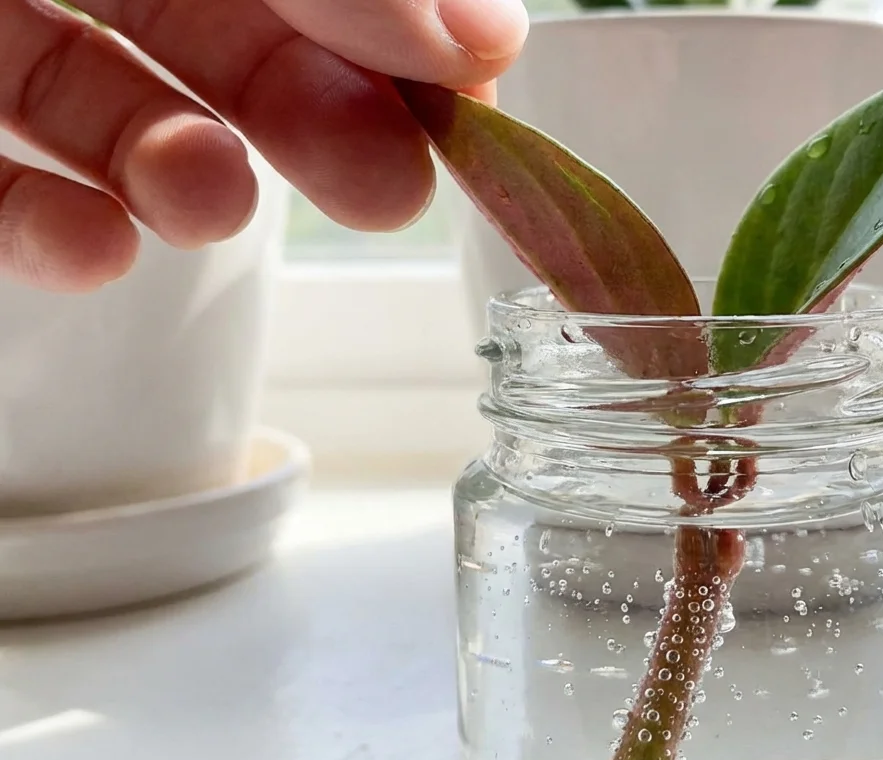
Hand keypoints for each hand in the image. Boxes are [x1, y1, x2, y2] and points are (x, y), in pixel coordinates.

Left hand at [0, 0, 527, 291]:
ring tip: (213, 210)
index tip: (473, 84)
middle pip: (220, 27)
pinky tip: (96, 252)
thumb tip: (477, 28)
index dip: (399, 19)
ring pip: (102, 104)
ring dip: (181, 175)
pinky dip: (45, 230)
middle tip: (390, 191)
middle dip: (313, 115)